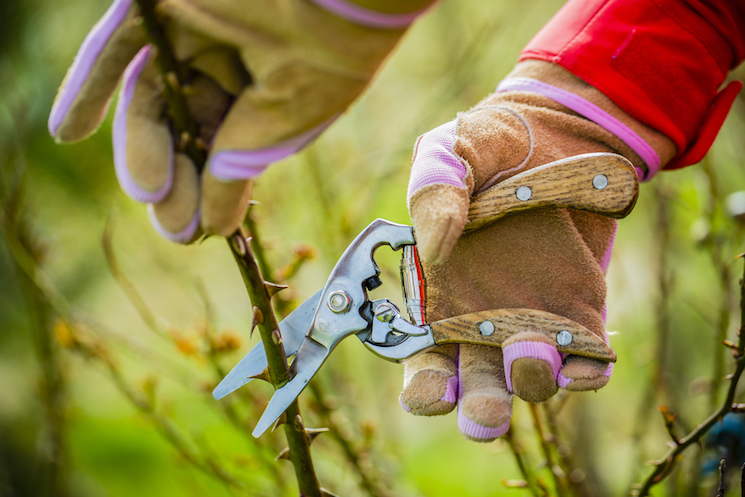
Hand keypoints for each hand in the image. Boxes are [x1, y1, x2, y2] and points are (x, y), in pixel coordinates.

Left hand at [49, 0, 433, 241]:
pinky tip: (68, 134)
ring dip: (140, 148)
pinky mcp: (162, 8)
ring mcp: (192, 35)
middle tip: (172, 221)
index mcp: (263, 93)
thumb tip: (214, 228)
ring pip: (150, 98)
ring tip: (147, 192)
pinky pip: (116, 48)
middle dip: (176, 177)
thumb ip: (237, 170)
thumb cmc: (324, 58)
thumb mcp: (280, 126)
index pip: (222, 147)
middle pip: (182, 127)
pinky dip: (88, 88)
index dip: (206, 189)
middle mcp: (226, 64)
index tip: (194, 231)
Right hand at [398, 60, 674, 441]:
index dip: (424, 385)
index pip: (423, 359)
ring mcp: (533, 317)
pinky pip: (584, 359)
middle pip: (476, 384)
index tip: (431, 393)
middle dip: (479, 408)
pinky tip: (584, 363)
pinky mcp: (581, 311)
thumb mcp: (450, 152)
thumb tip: (434, 248)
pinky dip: (586, 372)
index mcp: (436, 296)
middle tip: (482, 417)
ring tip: (532, 357)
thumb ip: (434, 190)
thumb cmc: (490, 145)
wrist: (559, 132)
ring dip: (530, 381)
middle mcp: (482, 318)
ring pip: (528, 376)